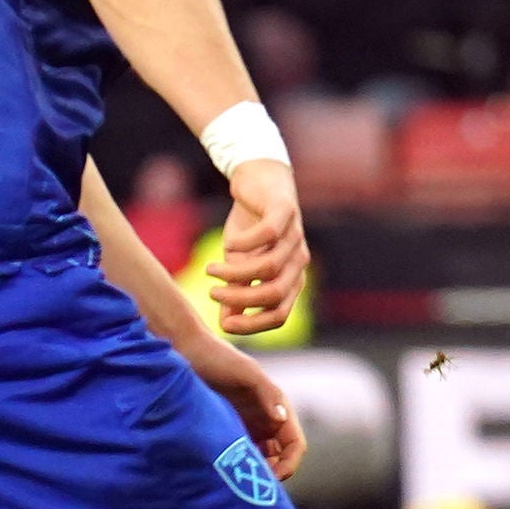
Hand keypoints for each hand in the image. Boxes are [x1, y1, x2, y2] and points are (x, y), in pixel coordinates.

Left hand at [184, 333, 304, 481]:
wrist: (186, 351)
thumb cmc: (218, 358)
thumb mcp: (246, 372)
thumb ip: (267, 393)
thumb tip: (280, 418)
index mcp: (277, 405)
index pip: (295, 444)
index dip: (289, 464)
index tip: (271, 479)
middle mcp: (266, 417)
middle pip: (281, 457)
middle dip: (274, 473)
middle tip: (251, 486)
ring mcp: (248, 423)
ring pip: (262, 458)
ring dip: (257, 472)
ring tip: (238, 483)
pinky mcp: (229, 427)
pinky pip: (242, 453)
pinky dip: (241, 465)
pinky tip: (225, 472)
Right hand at [206, 157, 306, 335]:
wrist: (258, 182)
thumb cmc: (249, 227)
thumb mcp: (237, 264)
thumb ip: (235, 292)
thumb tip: (225, 324)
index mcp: (291, 280)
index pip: (279, 314)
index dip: (252, 325)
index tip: (224, 326)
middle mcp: (298, 262)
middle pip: (274, 294)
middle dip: (240, 300)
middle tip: (212, 293)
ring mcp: (296, 236)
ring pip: (269, 267)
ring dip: (235, 272)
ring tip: (211, 269)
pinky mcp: (287, 211)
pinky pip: (268, 235)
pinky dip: (245, 244)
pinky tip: (230, 244)